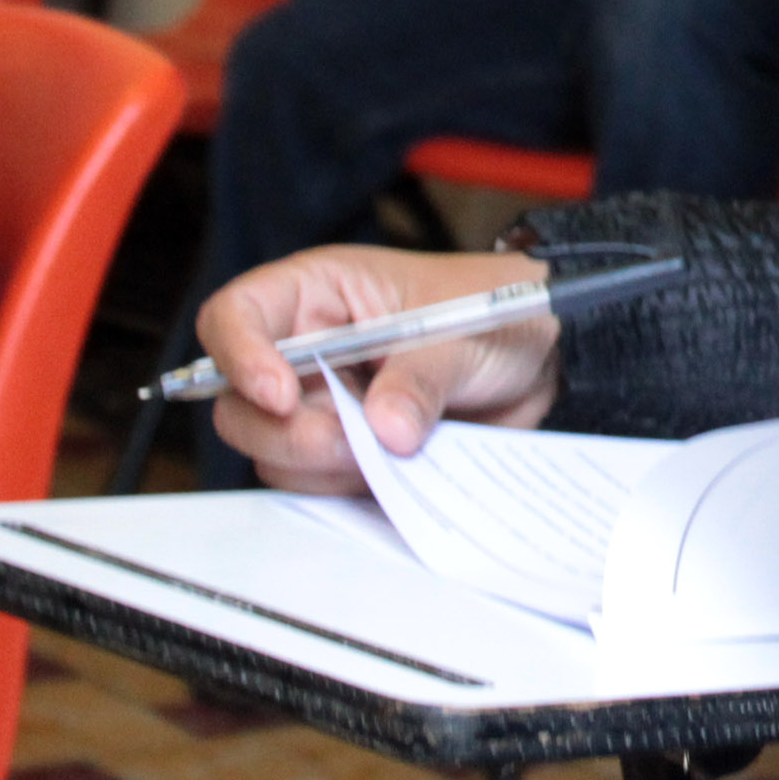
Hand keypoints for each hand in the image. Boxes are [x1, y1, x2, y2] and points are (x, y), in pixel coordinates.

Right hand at [199, 245, 565, 492]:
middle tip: (347, 441)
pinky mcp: (346, 451)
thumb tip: (384, 428)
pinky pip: (319, 483)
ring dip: (322, 464)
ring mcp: (322, 404)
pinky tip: (396, 469)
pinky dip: (347, 486)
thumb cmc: (496, 313)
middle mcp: (307, 350)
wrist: (542, 357)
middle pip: (238, 402)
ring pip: (274, 452)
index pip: (236, 314)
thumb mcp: (466, 332)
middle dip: (285, 432)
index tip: (280, 393)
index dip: (240, 355)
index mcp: (319, 293)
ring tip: (390, 449)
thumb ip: (423, 377)